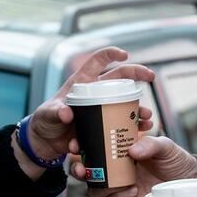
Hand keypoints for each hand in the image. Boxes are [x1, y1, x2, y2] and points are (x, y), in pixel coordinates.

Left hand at [23, 47, 155, 162]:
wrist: (46, 142)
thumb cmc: (44, 120)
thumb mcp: (48, 114)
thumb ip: (55, 113)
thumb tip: (66, 113)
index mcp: (81, 82)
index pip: (97, 61)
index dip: (111, 54)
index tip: (125, 54)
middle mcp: (94, 92)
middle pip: (119, 77)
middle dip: (137, 73)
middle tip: (151, 77)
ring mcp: (100, 108)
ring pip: (124, 102)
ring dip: (138, 107)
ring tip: (147, 115)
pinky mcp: (103, 124)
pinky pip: (121, 123)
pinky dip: (131, 128)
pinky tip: (140, 133)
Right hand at [74, 135, 196, 196]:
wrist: (191, 182)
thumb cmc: (176, 159)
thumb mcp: (166, 146)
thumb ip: (151, 144)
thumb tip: (132, 149)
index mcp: (118, 151)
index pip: (92, 148)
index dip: (79, 147)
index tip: (75, 145)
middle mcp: (115, 169)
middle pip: (86, 171)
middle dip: (78, 170)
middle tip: (82, 169)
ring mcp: (119, 186)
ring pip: (95, 190)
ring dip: (100, 186)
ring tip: (119, 182)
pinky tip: (132, 190)